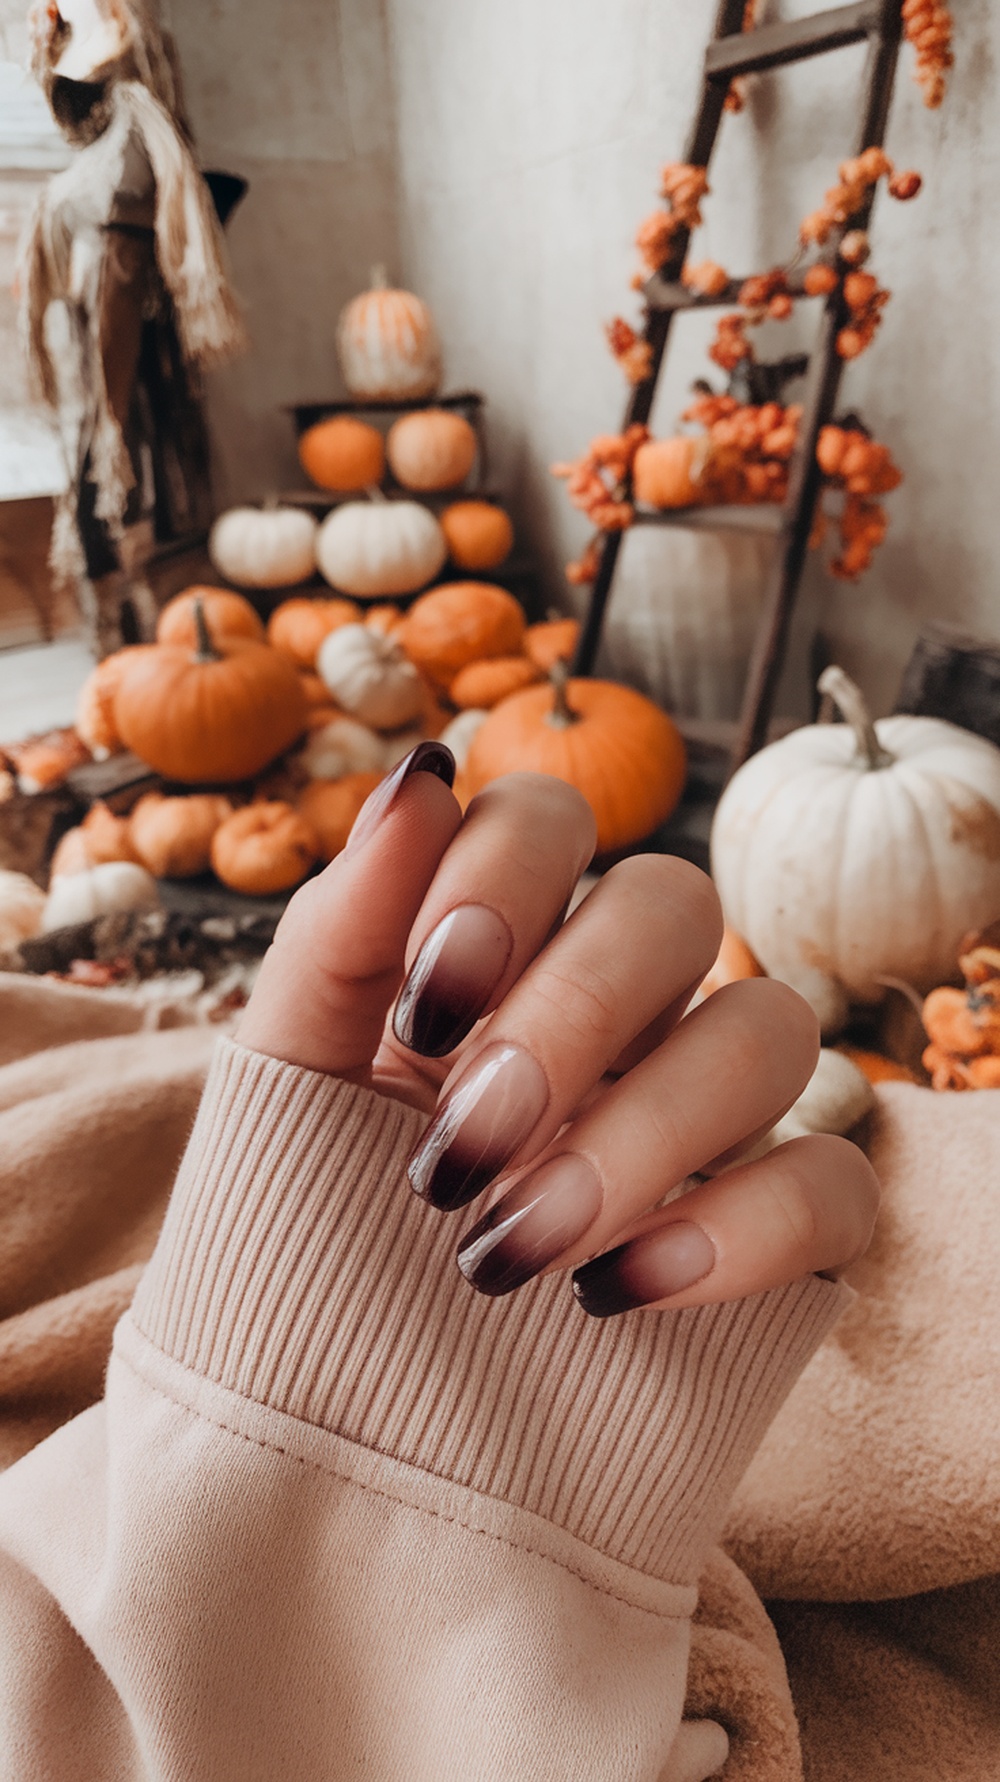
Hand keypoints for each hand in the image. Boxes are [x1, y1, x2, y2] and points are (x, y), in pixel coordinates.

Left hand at [239, 744, 878, 1315]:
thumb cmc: (304, 1261)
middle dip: (572, 1014)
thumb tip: (420, 770)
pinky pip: (836, 1183)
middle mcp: (613, 1019)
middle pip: (673, 904)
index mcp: (492, 960)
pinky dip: (739, 1229)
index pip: (548, 820)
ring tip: (512, 1248)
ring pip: (773, 1030)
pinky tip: (618, 1294)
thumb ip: (339, 931)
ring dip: (643, 1132)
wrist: (339, 1463)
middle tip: (460, 1151)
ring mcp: (700, 1124)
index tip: (426, 1003)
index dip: (501, 877)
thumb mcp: (284, 1092)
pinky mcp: (770, 1243)